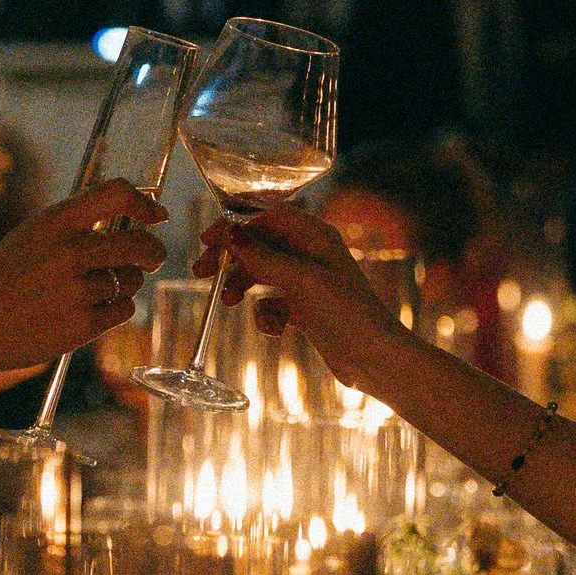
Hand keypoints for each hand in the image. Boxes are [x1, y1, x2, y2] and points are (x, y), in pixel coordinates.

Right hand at [0, 183, 162, 387]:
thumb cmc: (1, 278)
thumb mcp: (31, 235)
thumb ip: (74, 224)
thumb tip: (130, 216)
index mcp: (55, 221)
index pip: (117, 193)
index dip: (145, 202)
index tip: (156, 214)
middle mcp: (70, 252)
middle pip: (140, 244)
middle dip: (153, 252)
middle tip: (151, 258)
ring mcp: (77, 290)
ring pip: (131, 281)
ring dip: (122, 284)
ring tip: (88, 290)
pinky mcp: (82, 326)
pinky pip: (123, 310)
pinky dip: (114, 310)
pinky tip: (86, 310)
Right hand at [202, 202, 401, 389]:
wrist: (374, 359)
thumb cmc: (346, 313)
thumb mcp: (300, 281)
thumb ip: (262, 256)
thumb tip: (230, 233)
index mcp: (314, 235)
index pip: (266, 215)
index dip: (234, 223)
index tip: (207, 239)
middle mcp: (310, 253)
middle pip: (258, 244)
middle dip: (230, 258)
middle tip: (201, 272)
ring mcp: (308, 281)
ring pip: (261, 274)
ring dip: (242, 285)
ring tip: (229, 302)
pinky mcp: (306, 309)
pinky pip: (272, 303)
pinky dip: (266, 314)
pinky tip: (275, 329)